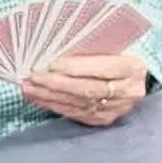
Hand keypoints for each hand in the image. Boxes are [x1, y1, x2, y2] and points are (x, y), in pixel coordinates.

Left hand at [23, 50, 149, 127]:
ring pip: (79, 104)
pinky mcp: (104, 119)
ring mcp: (117, 109)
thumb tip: (55, 49)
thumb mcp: (111, 44)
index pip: (102, 69)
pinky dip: (54, 105)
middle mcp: (128, 92)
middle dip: (56, 84)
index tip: (51, 64)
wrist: (132, 74)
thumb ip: (90, 47)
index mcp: (133, 68)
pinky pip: (76, 113)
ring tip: (28, 87)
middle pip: (88, 90)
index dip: (75, 68)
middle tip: (32, 77)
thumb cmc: (117, 52)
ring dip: (49, 96)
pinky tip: (39, 98)